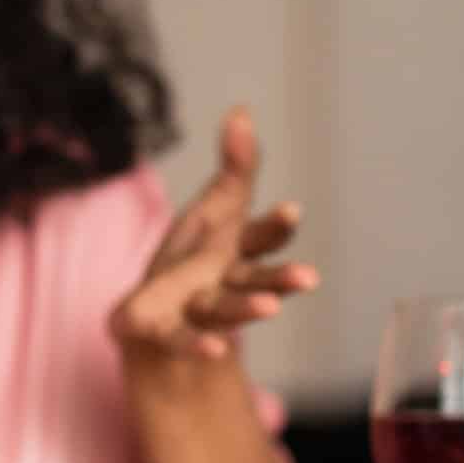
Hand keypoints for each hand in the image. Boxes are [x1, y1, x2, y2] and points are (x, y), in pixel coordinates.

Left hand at [111, 106, 318, 363]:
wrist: (157, 313)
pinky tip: (215, 352)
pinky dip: (196, 345)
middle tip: (306, 277)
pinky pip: (182, 340)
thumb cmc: (194, 257)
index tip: (291, 210)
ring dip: (247, 310)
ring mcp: (200, 311)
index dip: (276, 224)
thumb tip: (242, 110)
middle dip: (280, 277)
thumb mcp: (213, 210)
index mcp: (238, 252)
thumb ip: (234, 168)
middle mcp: (226, 284)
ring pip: (226, 310)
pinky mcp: (166, 332)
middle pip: (256, 279)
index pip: (262, 237)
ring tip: (268, 312)